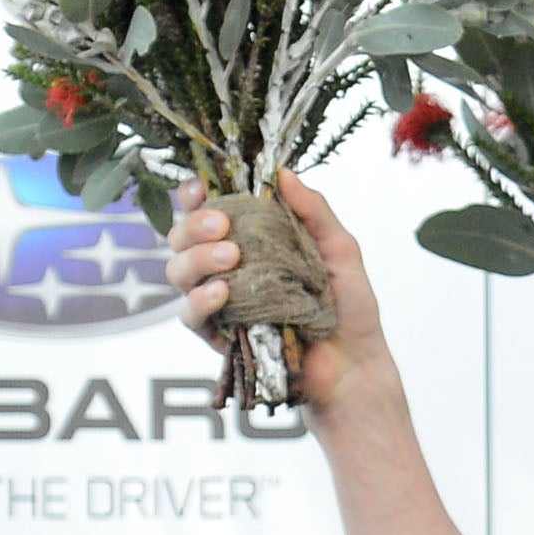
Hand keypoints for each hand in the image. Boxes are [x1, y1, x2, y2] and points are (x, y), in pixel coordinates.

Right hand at [165, 169, 381, 407]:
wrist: (355, 361)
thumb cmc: (348, 305)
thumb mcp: (339, 249)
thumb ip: (313, 210)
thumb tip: (282, 173)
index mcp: (249, 239)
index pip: (204, 210)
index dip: (193, 195)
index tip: (201, 188)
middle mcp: (226, 267)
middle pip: (181, 237)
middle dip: (194, 225)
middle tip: (223, 226)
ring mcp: (219, 301)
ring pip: (178, 271)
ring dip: (197, 258)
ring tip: (231, 258)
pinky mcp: (219, 335)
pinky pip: (190, 316)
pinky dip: (200, 300)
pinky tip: (222, 293)